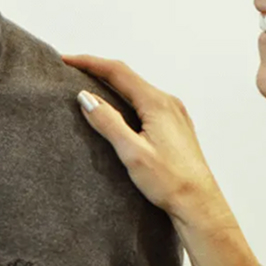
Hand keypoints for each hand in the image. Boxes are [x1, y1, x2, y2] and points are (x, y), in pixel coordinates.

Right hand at [64, 53, 261, 265]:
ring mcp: (174, 114)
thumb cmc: (169, 182)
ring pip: (136, 89)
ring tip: (86, 85)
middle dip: (98, 70)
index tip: (65, 60)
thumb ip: (108, 122)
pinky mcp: (175, 127)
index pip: (117, 72)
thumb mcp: (132, 152)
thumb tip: (85, 97)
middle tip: (70, 69)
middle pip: (127, 77)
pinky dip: (124, 98)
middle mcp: (168, 103)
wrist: (200, 205)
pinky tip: (115, 108)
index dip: (89, 62)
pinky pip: (145, 102)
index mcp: (158, 104)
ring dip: (111, 84)